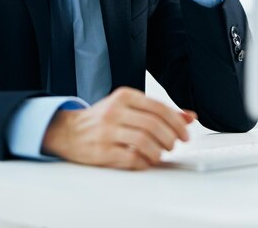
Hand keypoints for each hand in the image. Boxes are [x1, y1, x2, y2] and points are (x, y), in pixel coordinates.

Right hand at [41, 87, 196, 170]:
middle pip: (153, 124)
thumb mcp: (129, 107)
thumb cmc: (103, 119)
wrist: (69, 130)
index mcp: (124, 96)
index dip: (177, 122)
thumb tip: (189, 116)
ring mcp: (107, 131)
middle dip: (170, 137)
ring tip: (160, 153)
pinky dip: (144, 162)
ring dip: (159, 151)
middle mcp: (115, 111)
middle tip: (174, 144)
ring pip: (144, 141)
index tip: (185, 132)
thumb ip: (158, 111)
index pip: (158, 107)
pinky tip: (146, 160)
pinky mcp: (102, 151)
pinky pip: (131, 158)